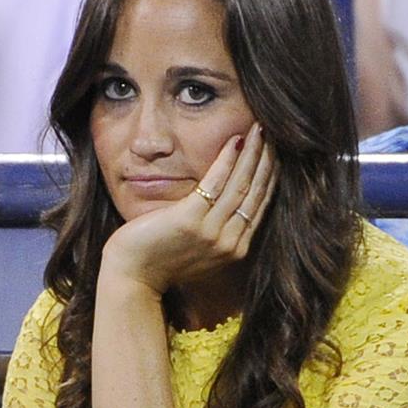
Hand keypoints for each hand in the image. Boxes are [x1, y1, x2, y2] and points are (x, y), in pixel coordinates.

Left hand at [101, 122, 276, 293]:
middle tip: (271, 132)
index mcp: (234, 248)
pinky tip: (234, 140)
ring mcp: (211, 233)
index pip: (260, 205)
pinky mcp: (190, 221)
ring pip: (240, 184)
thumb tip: (229, 199)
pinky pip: (214, 183)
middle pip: (255, 192)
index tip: (275, 152)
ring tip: (258, 130)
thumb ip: (217, 227)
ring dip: (252, 153)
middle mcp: (229, 242)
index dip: (270, 176)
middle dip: (266, 159)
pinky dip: (227, 160)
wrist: (131, 277)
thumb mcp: (199, 247)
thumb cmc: (159, 258)